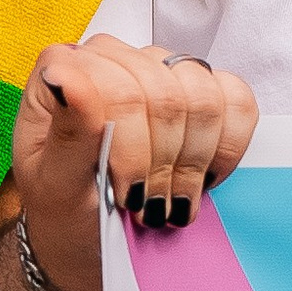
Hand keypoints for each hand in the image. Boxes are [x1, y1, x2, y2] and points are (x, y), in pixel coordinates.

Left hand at [6, 38, 259, 290]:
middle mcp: (111, 56)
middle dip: (163, 163)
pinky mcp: (197, 86)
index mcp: (64, 67)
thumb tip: (64, 77)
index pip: (122, 91)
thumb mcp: (55, 186)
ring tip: (170, 198)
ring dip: (193, 160)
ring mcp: (158, 66)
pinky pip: (236, 97)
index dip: (133, 150)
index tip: (127, 195)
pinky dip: (228, 145)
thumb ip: (66, 133)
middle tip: (148, 207)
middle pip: (166, 95)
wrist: (90, 233)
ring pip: (203, 94)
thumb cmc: (63, 209)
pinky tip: (203, 176)